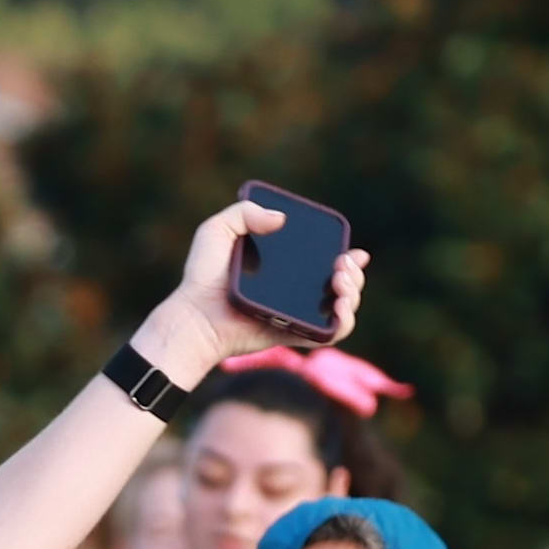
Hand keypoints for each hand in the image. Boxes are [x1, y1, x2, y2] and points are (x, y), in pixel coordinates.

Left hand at [142, 194, 368, 380]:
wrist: (195, 313)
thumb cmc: (203, 275)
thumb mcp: (217, 231)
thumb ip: (244, 212)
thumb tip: (280, 218)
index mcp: (287, 266)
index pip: (327, 259)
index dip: (347, 256)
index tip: (349, 252)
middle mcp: (296, 290)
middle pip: (344, 282)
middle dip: (353, 274)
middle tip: (341, 267)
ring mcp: (297, 313)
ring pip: (344, 306)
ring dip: (354, 294)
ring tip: (340, 284)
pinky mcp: (294, 335)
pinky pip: (329, 334)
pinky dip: (344, 322)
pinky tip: (339, 307)